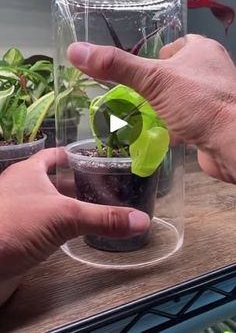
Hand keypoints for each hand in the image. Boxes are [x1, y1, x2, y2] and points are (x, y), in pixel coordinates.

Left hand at [0, 148, 148, 301]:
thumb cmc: (15, 225)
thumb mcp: (65, 216)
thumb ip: (103, 218)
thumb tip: (142, 220)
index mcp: (29, 172)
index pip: (52, 155)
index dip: (71, 154)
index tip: (90, 157)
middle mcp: (22, 188)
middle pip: (52, 180)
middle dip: (76, 183)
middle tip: (102, 187)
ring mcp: (18, 212)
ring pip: (48, 204)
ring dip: (68, 206)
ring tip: (93, 208)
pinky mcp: (17, 235)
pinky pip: (43, 225)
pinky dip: (59, 227)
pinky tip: (73, 234)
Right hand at [68, 34, 235, 182]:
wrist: (234, 145)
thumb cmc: (200, 103)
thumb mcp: (153, 79)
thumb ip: (117, 66)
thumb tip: (76, 51)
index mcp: (201, 50)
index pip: (173, 46)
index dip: (154, 57)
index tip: (135, 71)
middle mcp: (210, 72)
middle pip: (173, 75)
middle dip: (152, 87)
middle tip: (129, 96)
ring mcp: (212, 99)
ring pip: (178, 100)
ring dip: (159, 109)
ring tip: (136, 116)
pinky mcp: (210, 123)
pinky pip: (185, 121)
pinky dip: (170, 127)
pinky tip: (156, 135)